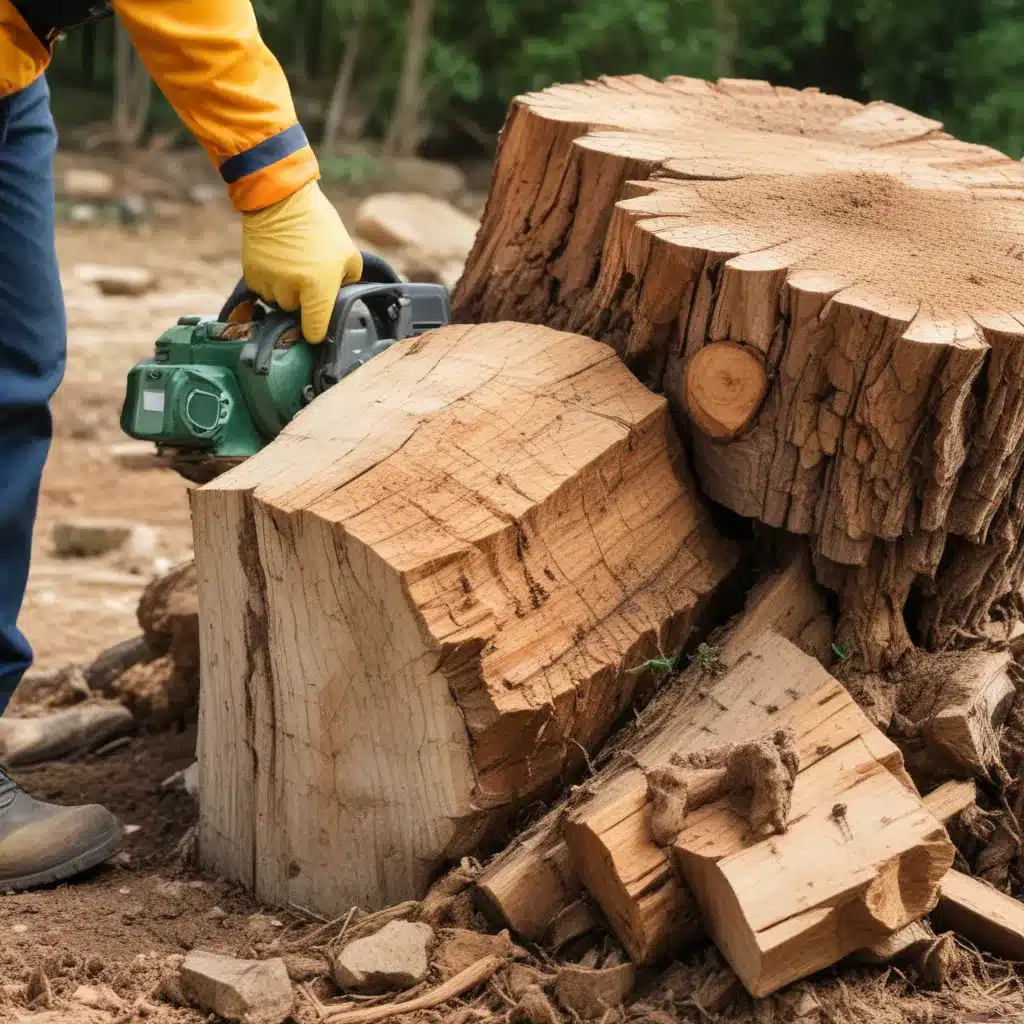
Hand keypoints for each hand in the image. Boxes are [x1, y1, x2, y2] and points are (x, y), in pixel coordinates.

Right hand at [240, 180, 362, 342]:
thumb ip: (350, 281)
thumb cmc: (319, 226)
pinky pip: (262, 290)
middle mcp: (291, 291)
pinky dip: (270, 281)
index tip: (318, 330)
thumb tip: (344, 295)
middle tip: (308, 277)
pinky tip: (277, 262)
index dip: (317, 332)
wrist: (281, 199)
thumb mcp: (348, 254)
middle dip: (302, 301)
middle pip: (295, 312)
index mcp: (319, 289)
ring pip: (277, 302)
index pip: (314, 330)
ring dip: (285, 292)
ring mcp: (269, 283)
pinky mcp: (251, 274)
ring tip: (292, 266)